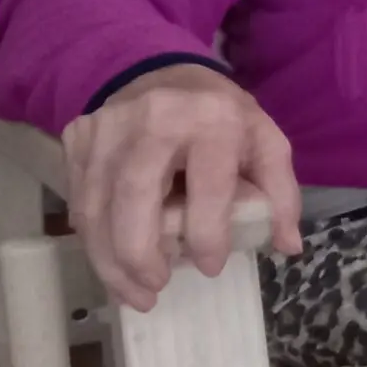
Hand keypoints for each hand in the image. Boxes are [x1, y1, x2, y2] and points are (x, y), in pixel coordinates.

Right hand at [62, 63, 302, 310]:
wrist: (163, 72)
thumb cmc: (222, 116)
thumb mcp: (265, 142)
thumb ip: (281, 193)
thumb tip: (288, 246)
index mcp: (211, 119)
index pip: (207, 186)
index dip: (208, 235)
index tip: (211, 268)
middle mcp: (152, 119)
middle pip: (134, 196)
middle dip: (139, 254)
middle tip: (155, 291)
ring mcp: (107, 127)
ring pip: (96, 204)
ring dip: (109, 260)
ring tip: (133, 294)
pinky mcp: (77, 138)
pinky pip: (79, 199)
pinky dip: (92, 240)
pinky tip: (113, 266)